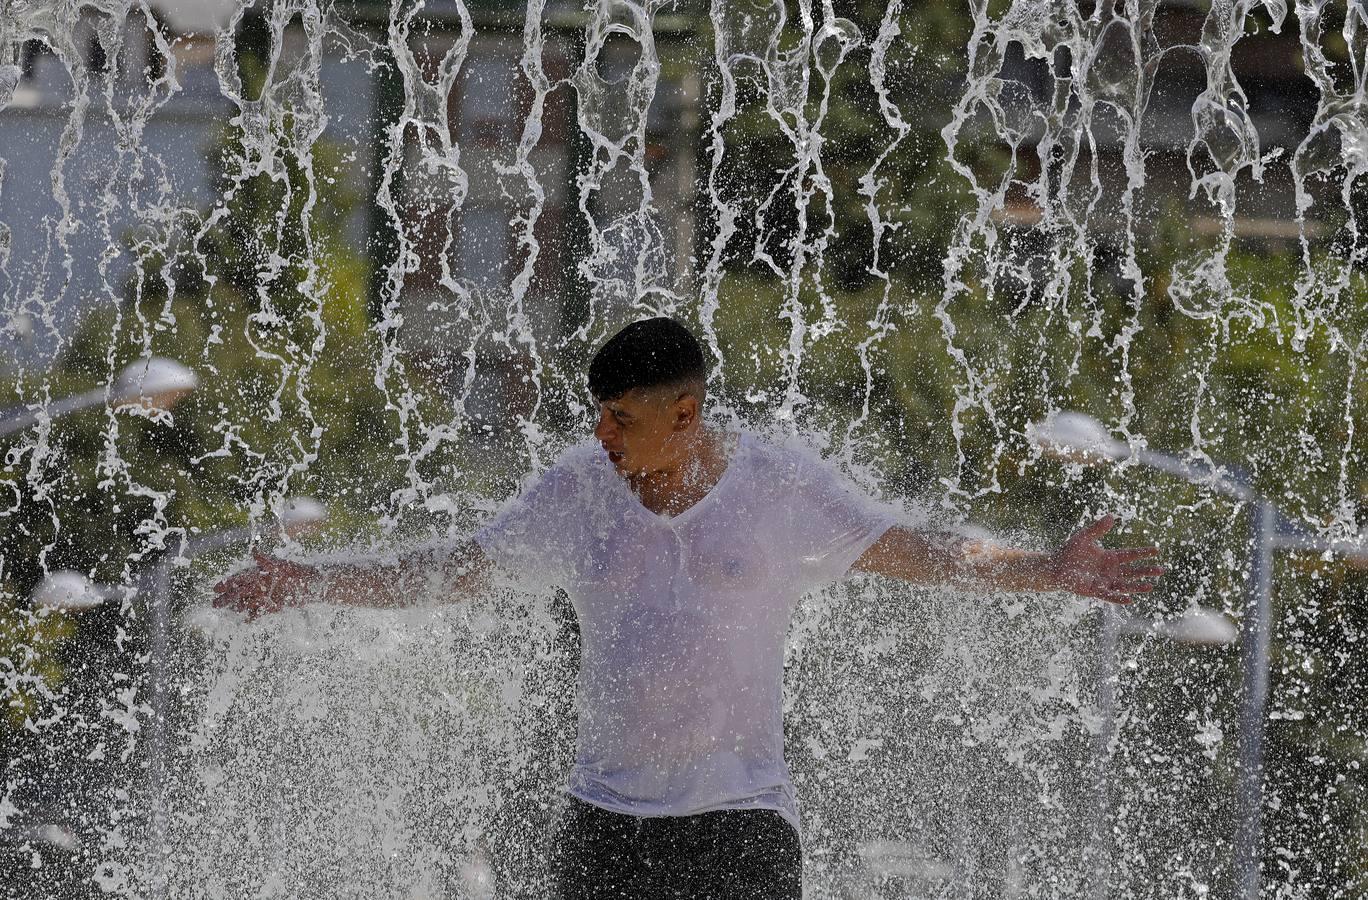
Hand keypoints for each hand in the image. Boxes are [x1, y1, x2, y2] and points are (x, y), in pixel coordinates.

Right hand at [212, 548, 318, 618]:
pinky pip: (258, 613)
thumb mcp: (282, 565)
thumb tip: (254, 550)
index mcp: (258, 573)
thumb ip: (267, 560)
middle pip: (238, 592)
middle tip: (214, 604)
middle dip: (226, 598)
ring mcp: (263, 596)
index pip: (239, 578)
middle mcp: (258, 585)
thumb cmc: (298, 572)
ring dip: (237, 606)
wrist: (313, 586)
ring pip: (245, 603)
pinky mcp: (271, 607)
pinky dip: (252, 616)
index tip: (216, 588)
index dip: (227, 583)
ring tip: (230, 611)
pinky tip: (246, 621)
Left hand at [1045, 514, 1165, 604]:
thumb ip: (1098, 529)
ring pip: (1125, 585)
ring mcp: (1104, 581)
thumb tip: (1111, 516)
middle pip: (1132, 571)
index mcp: (1110, 557)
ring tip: (1151, 586)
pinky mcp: (1095, 591)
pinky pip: (1109, 595)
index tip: (1157, 550)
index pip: (1130, 555)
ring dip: (1137, 586)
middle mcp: (1110, 571)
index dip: (1143, 553)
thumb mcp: (1085, 537)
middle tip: (1161, 570)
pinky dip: (1118, 598)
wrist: (1054, 566)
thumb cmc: (1069, 552)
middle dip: (1147, 571)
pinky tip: (1129, 599)